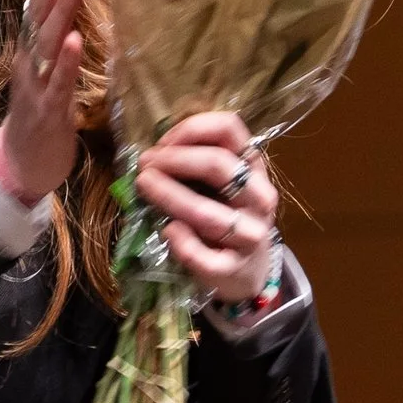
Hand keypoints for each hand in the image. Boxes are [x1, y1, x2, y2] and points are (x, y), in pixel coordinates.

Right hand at [0, 0, 85, 202]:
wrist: (21, 163)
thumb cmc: (35, 109)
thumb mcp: (35, 60)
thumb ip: (36, 19)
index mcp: (30, 48)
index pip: (33, 3)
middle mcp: (30, 60)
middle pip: (38, 15)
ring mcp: (38, 84)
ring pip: (50, 43)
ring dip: (61, 11)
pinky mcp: (50, 110)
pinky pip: (61, 82)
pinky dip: (68, 61)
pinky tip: (77, 40)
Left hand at [134, 110, 276, 304]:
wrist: (246, 272)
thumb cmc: (224, 218)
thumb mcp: (220, 186)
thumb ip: (195, 166)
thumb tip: (150, 155)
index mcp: (253, 168)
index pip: (230, 131)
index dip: (192, 129)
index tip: (163, 142)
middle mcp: (259, 198)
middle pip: (219, 167)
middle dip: (175, 160)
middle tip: (145, 163)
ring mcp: (249, 235)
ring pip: (207, 213)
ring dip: (169, 195)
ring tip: (143, 184)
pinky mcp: (232, 269)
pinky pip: (203, 256)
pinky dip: (181, 242)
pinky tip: (168, 231)